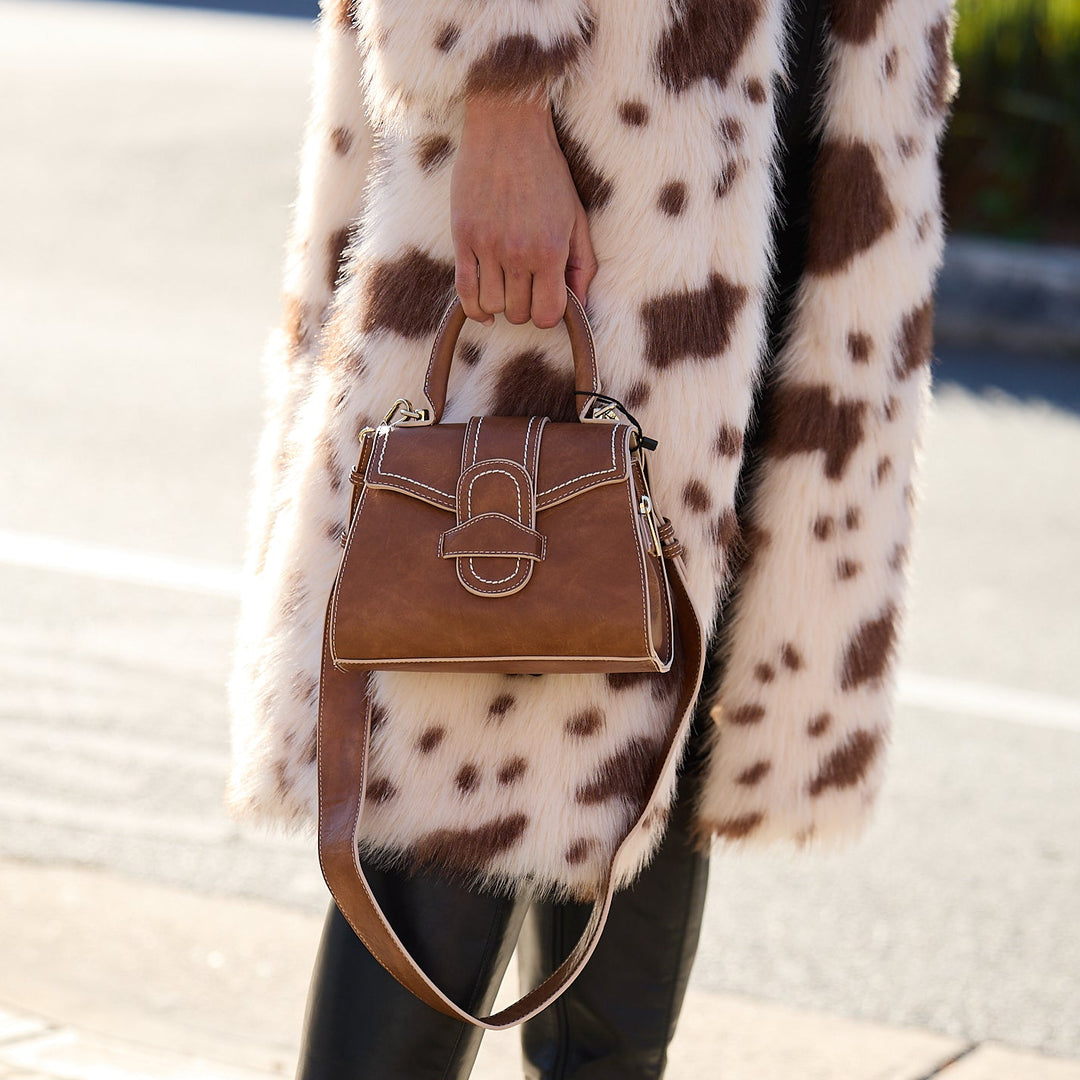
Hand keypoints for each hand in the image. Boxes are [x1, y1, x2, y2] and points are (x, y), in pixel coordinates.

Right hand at [451, 91, 596, 329]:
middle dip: (525, 308)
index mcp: (550, 250)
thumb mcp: (576, 217)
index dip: (549, 315)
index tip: (548, 300)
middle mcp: (518, 253)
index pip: (548, 314)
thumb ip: (583, 265)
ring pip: (491, 307)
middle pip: (518, 314)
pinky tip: (483, 308)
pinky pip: (464, 292)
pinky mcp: (462, 237)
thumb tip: (581, 306)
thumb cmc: (548, 172)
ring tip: (507, 286)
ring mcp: (487, 246)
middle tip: (527, 288)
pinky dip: (474, 308)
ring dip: (500, 304)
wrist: (507, 128)